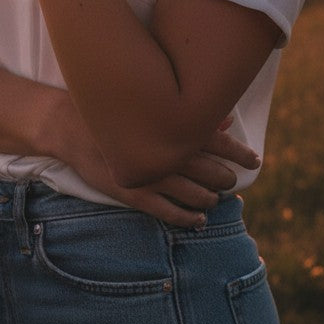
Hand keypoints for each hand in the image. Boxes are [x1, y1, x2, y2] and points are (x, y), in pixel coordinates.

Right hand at [61, 112, 259, 228]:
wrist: (68, 125)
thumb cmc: (110, 110)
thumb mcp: (147, 106)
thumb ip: (187, 113)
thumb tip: (224, 121)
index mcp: (169, 126)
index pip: (218, 142)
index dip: (240, 153)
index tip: (254, 159)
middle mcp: (164, 152)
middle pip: (212, 172)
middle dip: (226, 178)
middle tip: (230, 179)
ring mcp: (150, 176)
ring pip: (196, 195)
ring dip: (210, 198)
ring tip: (214, 197)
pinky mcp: (134, 193)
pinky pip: (170, 213)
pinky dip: (189, 218)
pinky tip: (198, 218)